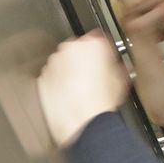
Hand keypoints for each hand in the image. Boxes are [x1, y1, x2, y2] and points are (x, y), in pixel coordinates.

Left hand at [37, 32, 129, 146]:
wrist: (81, 124)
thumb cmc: (100, 104)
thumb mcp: (120, 82)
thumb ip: (119, 68)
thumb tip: (119, 69)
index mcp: (93, 44)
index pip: (100, 38)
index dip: (104, 50)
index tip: (105, 58)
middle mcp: (71, 49)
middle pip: (79, 48)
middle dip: (85, 59)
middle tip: (94, 76)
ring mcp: (54, 63)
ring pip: (64, 61)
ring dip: (71, 70)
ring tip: (81, 88)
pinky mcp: (43, 77)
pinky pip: (53, 75)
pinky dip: (59, 81)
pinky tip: (70, 95)